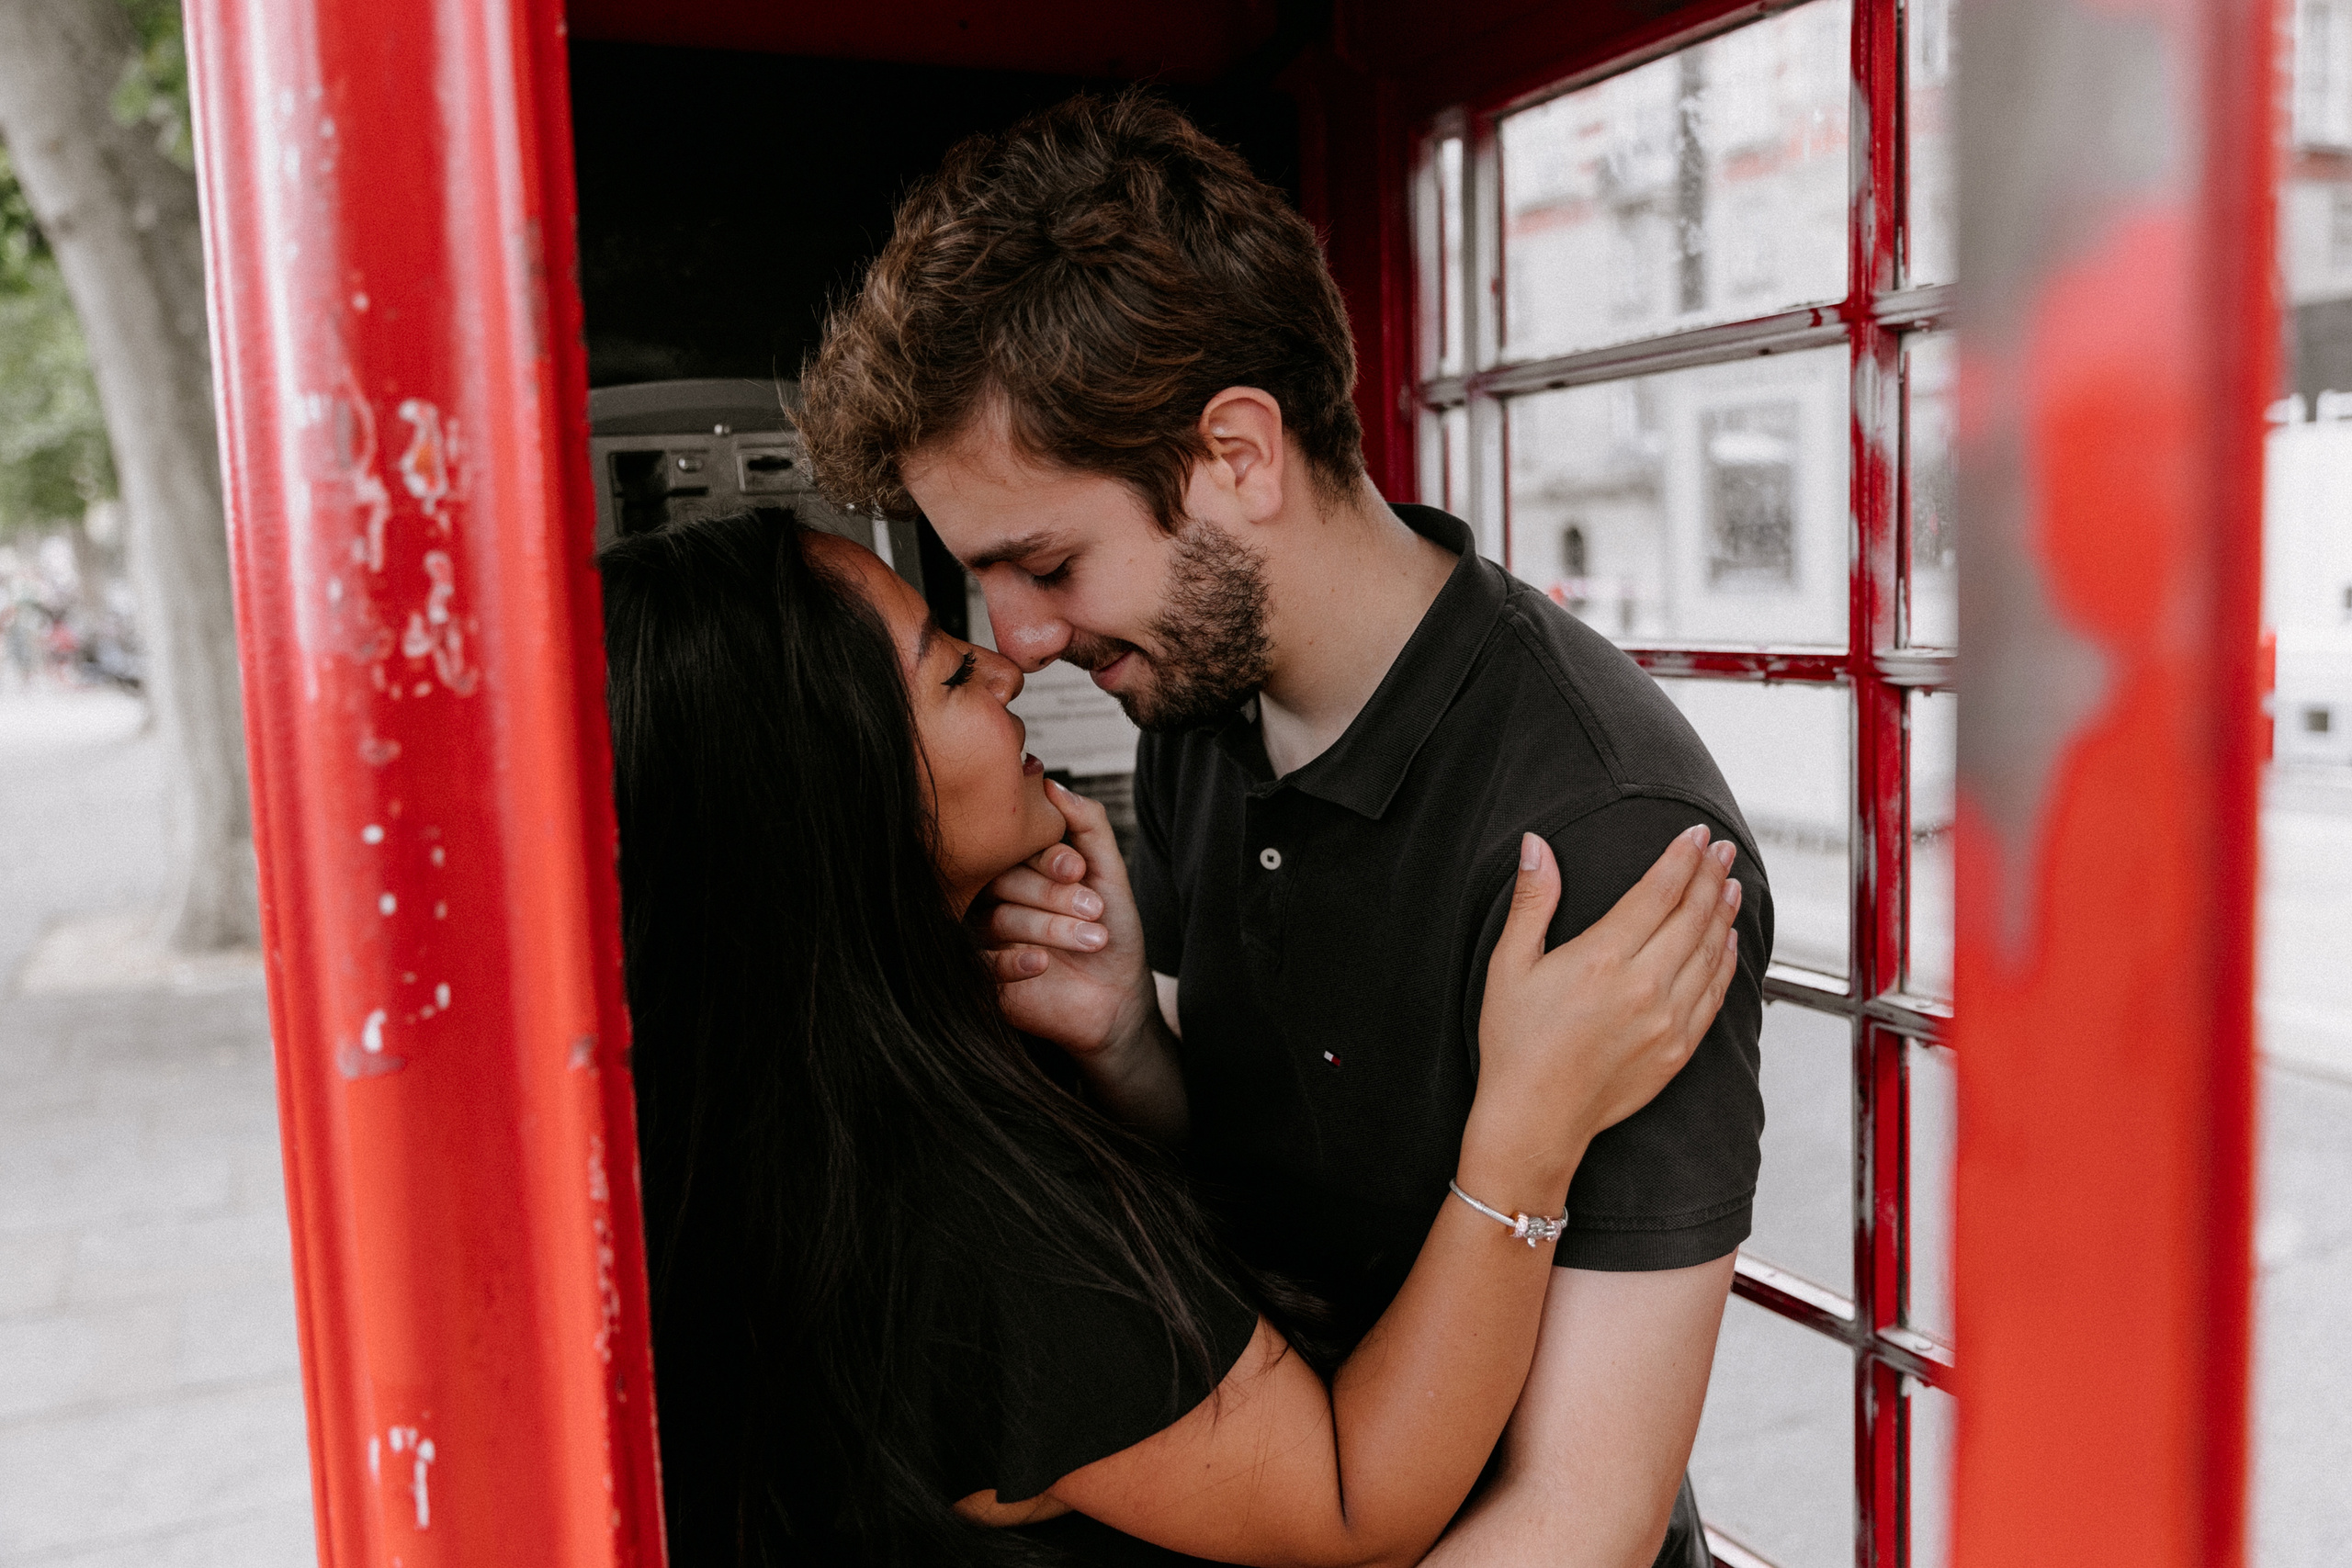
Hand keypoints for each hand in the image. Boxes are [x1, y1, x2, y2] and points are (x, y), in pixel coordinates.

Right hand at [975, 779, 1155, 1060]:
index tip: (1078, 869)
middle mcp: (997, 898)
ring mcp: (985, 937)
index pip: (1015, 848)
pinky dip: (1012, 960)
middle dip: (1053, 895)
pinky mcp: (983, 977)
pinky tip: (1042, 962)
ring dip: (1050, 928)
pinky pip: (982, 963)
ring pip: (998, 919)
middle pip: (1004, 882)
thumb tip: (1050, 783)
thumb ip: (1086, 824)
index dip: (1045, 855)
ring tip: (1093, 938)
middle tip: (1095, 909)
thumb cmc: (1112, 932)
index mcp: (1020, 868)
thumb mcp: (1109, 874)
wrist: (1118, 1000)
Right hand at [1462, 827, 1742, 1208]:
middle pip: (1691, 916)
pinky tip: (1728, 941)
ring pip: (1710, 952)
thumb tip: (1536, 846)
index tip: (1695, 835)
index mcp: (1601, 959)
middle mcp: (1643, 987)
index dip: (1681, 858)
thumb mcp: (1510, 966)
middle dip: (1710, 876)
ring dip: (1724, 913)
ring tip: (1731, 884)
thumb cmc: (1515, 1044)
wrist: (1535, 1119)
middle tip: (1721, 849)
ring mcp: (1666, 1021)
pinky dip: (1726, 962)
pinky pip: (1714, 995)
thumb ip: (1531, 901)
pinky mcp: (1678, 1050)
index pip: (1657, 892)